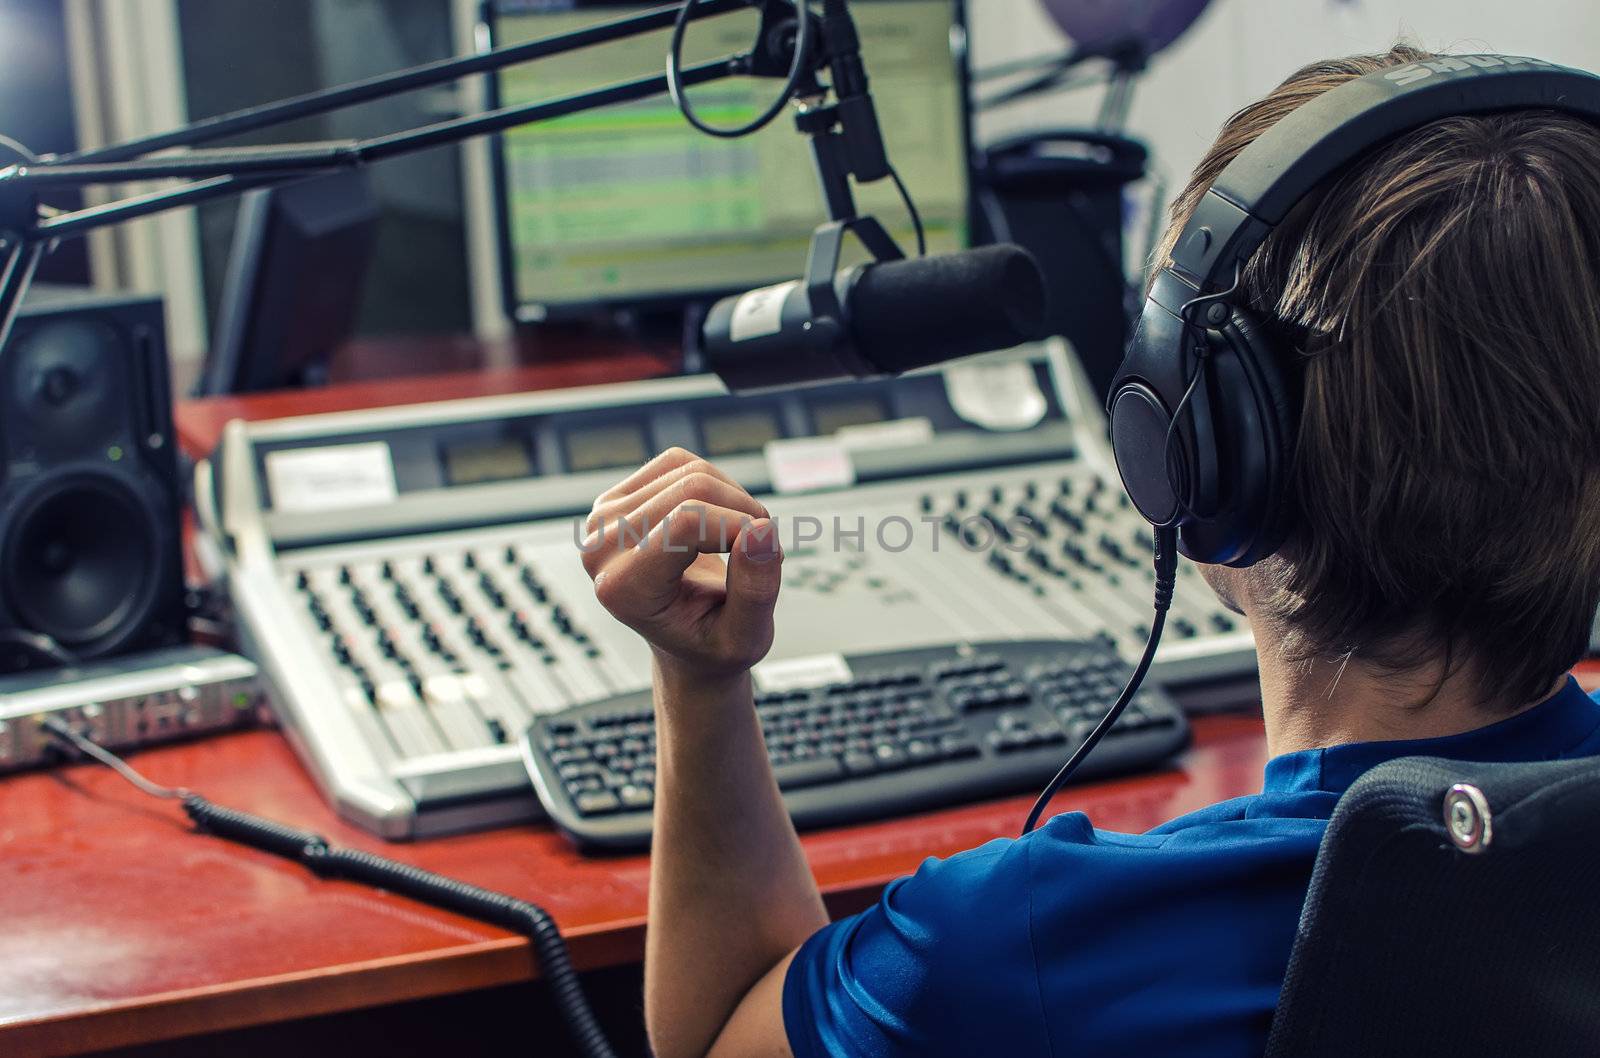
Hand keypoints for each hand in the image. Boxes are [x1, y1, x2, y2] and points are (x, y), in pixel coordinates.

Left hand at [581, 448, 782, 682]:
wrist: (686, 642)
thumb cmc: (714, 643)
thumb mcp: (747, 637)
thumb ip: (755, 591)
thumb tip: (763, 531)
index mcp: (624, 591)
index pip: (687, 524)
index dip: (741, 526)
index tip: (770, 553)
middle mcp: (600, 550)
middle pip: (690, 491)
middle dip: (743, 512)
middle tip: (766, 547)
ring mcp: (604, 519)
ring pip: (690, 471)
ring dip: (734, 499)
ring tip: (745, 541)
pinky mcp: (618, 497)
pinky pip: (680, 462)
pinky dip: (715, 484)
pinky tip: (720, 521)